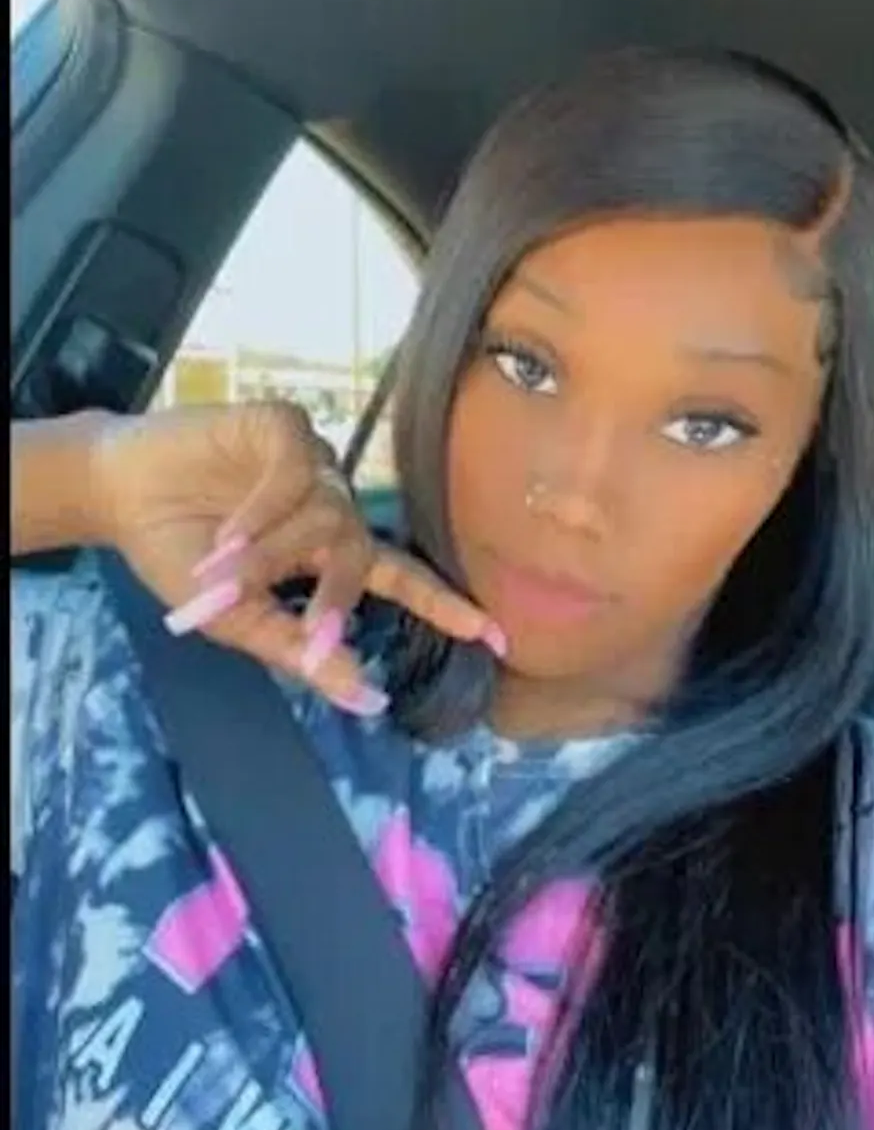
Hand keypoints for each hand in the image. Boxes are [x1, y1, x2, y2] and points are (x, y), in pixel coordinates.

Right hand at [92, 401, 503, 709]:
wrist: (121, 495)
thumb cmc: (180, 555)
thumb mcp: (238, 619)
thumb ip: (299, 653)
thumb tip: (365, 702)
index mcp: (327, 551)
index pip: (400, 578)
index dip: (445, 604)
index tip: (496, 637)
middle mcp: (331, 504)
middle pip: (360, 553)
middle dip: (335, 599)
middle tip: (312, 638)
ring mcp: (313, 462)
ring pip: (325, 515)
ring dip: (275, 555)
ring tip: (222, 574)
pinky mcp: (285, 427)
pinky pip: (297, 472)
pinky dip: (264, 510)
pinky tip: (227, 531)